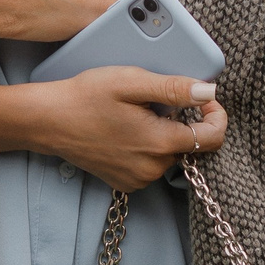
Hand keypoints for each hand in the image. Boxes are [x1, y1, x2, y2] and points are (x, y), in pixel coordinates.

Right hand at [0, 67, 225, 191]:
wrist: (48, 121)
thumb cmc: (86, 97)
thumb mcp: (131, 82)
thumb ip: (174, 88)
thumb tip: (209, 91)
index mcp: (160, 143)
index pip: (211, 138)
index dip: (216, 116)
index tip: (205, 98)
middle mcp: (153, 168)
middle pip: (190, 145)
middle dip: (183, 121)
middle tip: (157, 100)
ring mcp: (138, 179)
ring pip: (170, 154)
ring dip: (164, 133)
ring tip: (138, 112)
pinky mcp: (125, 183)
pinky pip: (151, 164)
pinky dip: (148, 146)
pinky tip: (127, 129)